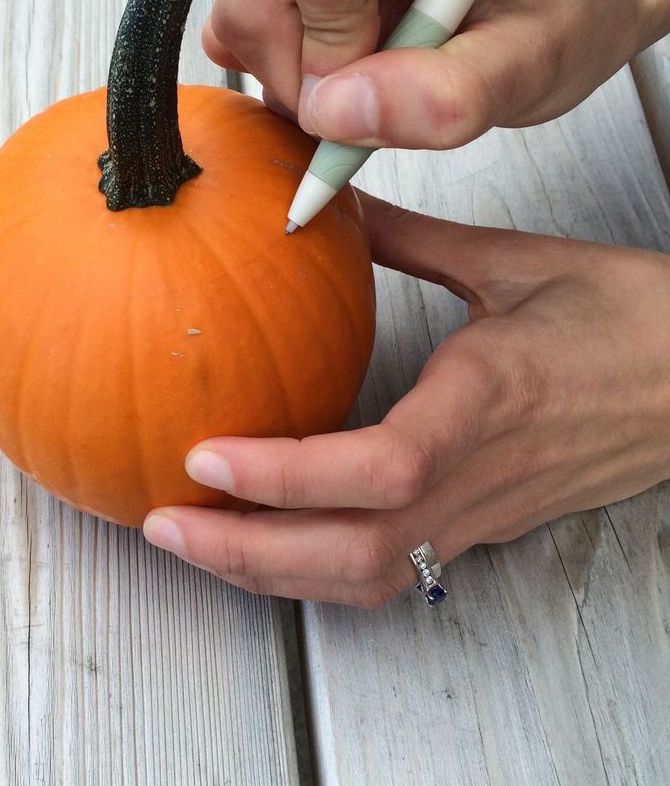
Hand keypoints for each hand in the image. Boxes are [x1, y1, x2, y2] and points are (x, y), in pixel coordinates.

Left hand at [142, 194, 669, 605]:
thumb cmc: (632, 320)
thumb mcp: (518, 260)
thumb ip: (416, 240)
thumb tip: (329, 206)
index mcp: (490, 400)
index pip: (382, 465)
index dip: (288, 476)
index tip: (206, 457)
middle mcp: (482, 475)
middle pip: (358, 553)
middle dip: (249, 552)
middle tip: (164, 526)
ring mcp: (486, 515)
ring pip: (372, 579)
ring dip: (273, 574)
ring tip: (196, 544)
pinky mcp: (488, 529)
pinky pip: (396, 574)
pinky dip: (318, 574)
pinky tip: (269, 550)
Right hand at [205, 0, 660, 150]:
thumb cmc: (561, 9)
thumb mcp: (535, 65)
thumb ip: (448, 94)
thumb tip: (333, 114)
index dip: (328, 28)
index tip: (383, 71)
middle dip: (313, 75)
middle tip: (392, 93)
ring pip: (244, 23)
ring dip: (308, 84)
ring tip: (390, 76)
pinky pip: (244, 35)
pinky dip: (294, 80)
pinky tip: (357, 74)